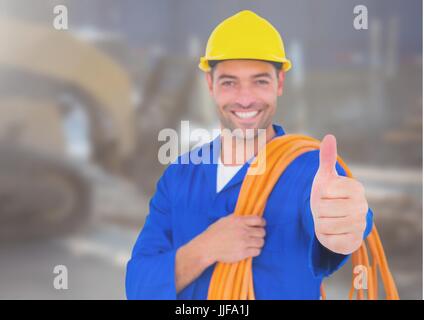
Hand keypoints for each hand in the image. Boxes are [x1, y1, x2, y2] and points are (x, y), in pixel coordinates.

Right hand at [199, 215, 265, 263]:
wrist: (207, 247)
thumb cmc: (214, 233)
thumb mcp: (225, 220)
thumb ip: (237, 218)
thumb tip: (246, 217)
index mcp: (238, 221)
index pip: (258, 220)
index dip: (262, 223)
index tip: (261, 226)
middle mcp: (243, 231)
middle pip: (262, 232)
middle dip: (260, 234)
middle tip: (255, 236)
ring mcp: (243, 242)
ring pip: (261, 242)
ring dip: (258, 243)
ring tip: (252, 244)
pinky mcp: (243, 253)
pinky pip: (257, 251)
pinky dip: (255, 251)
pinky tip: (249, 250)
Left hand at [310, 134, 368, 254]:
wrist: (334, 218)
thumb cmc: (327, 194)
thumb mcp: (325, 176)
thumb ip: (327, 158)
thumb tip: (329, 137)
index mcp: (356, 188)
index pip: (325, 190)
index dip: (320, 193)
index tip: (326, 194)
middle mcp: (362, 206)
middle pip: (323, 209)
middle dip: (318, 210)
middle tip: (325, 209)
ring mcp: (360, 225)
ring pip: (324, 225)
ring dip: (320, 223)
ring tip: (327, 219)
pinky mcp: (354, 242)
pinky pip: (330, 241)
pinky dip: (325, 237)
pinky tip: (332, 232)